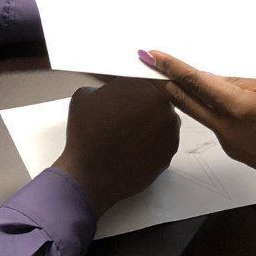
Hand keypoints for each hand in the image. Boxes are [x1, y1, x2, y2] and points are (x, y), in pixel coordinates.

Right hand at [54, 80, 178, 214]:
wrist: (90, 177)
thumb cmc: (85, 135)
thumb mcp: (84, 96)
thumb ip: (106, 87)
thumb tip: (113, 90)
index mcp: (144, 87)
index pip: (145, 78)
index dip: (136, 86)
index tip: (128, 93)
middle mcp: (163, 106)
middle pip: (157, 98)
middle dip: (143, 104)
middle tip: (126, 115)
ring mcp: (170, 131)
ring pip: (162, 120)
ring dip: (150, 123)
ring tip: (128, 135)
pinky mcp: (170, 153)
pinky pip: (164, 141)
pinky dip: (153, 142)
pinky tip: (134, 148)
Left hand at [147, 51, 255, 195]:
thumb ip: (240, 83)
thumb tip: (216, 81)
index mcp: (236, 106)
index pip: (194, 82)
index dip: (170, 67)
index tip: (150, 55)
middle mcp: (223, 126)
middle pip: (184, 100)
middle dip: (166, 81)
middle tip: (149, 64)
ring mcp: (225, 141)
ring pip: (197, 112)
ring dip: (184, 95)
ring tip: (176, 77)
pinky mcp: (231, 150)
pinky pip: (214, 123)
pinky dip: (209, 109)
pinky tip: (218, 101)